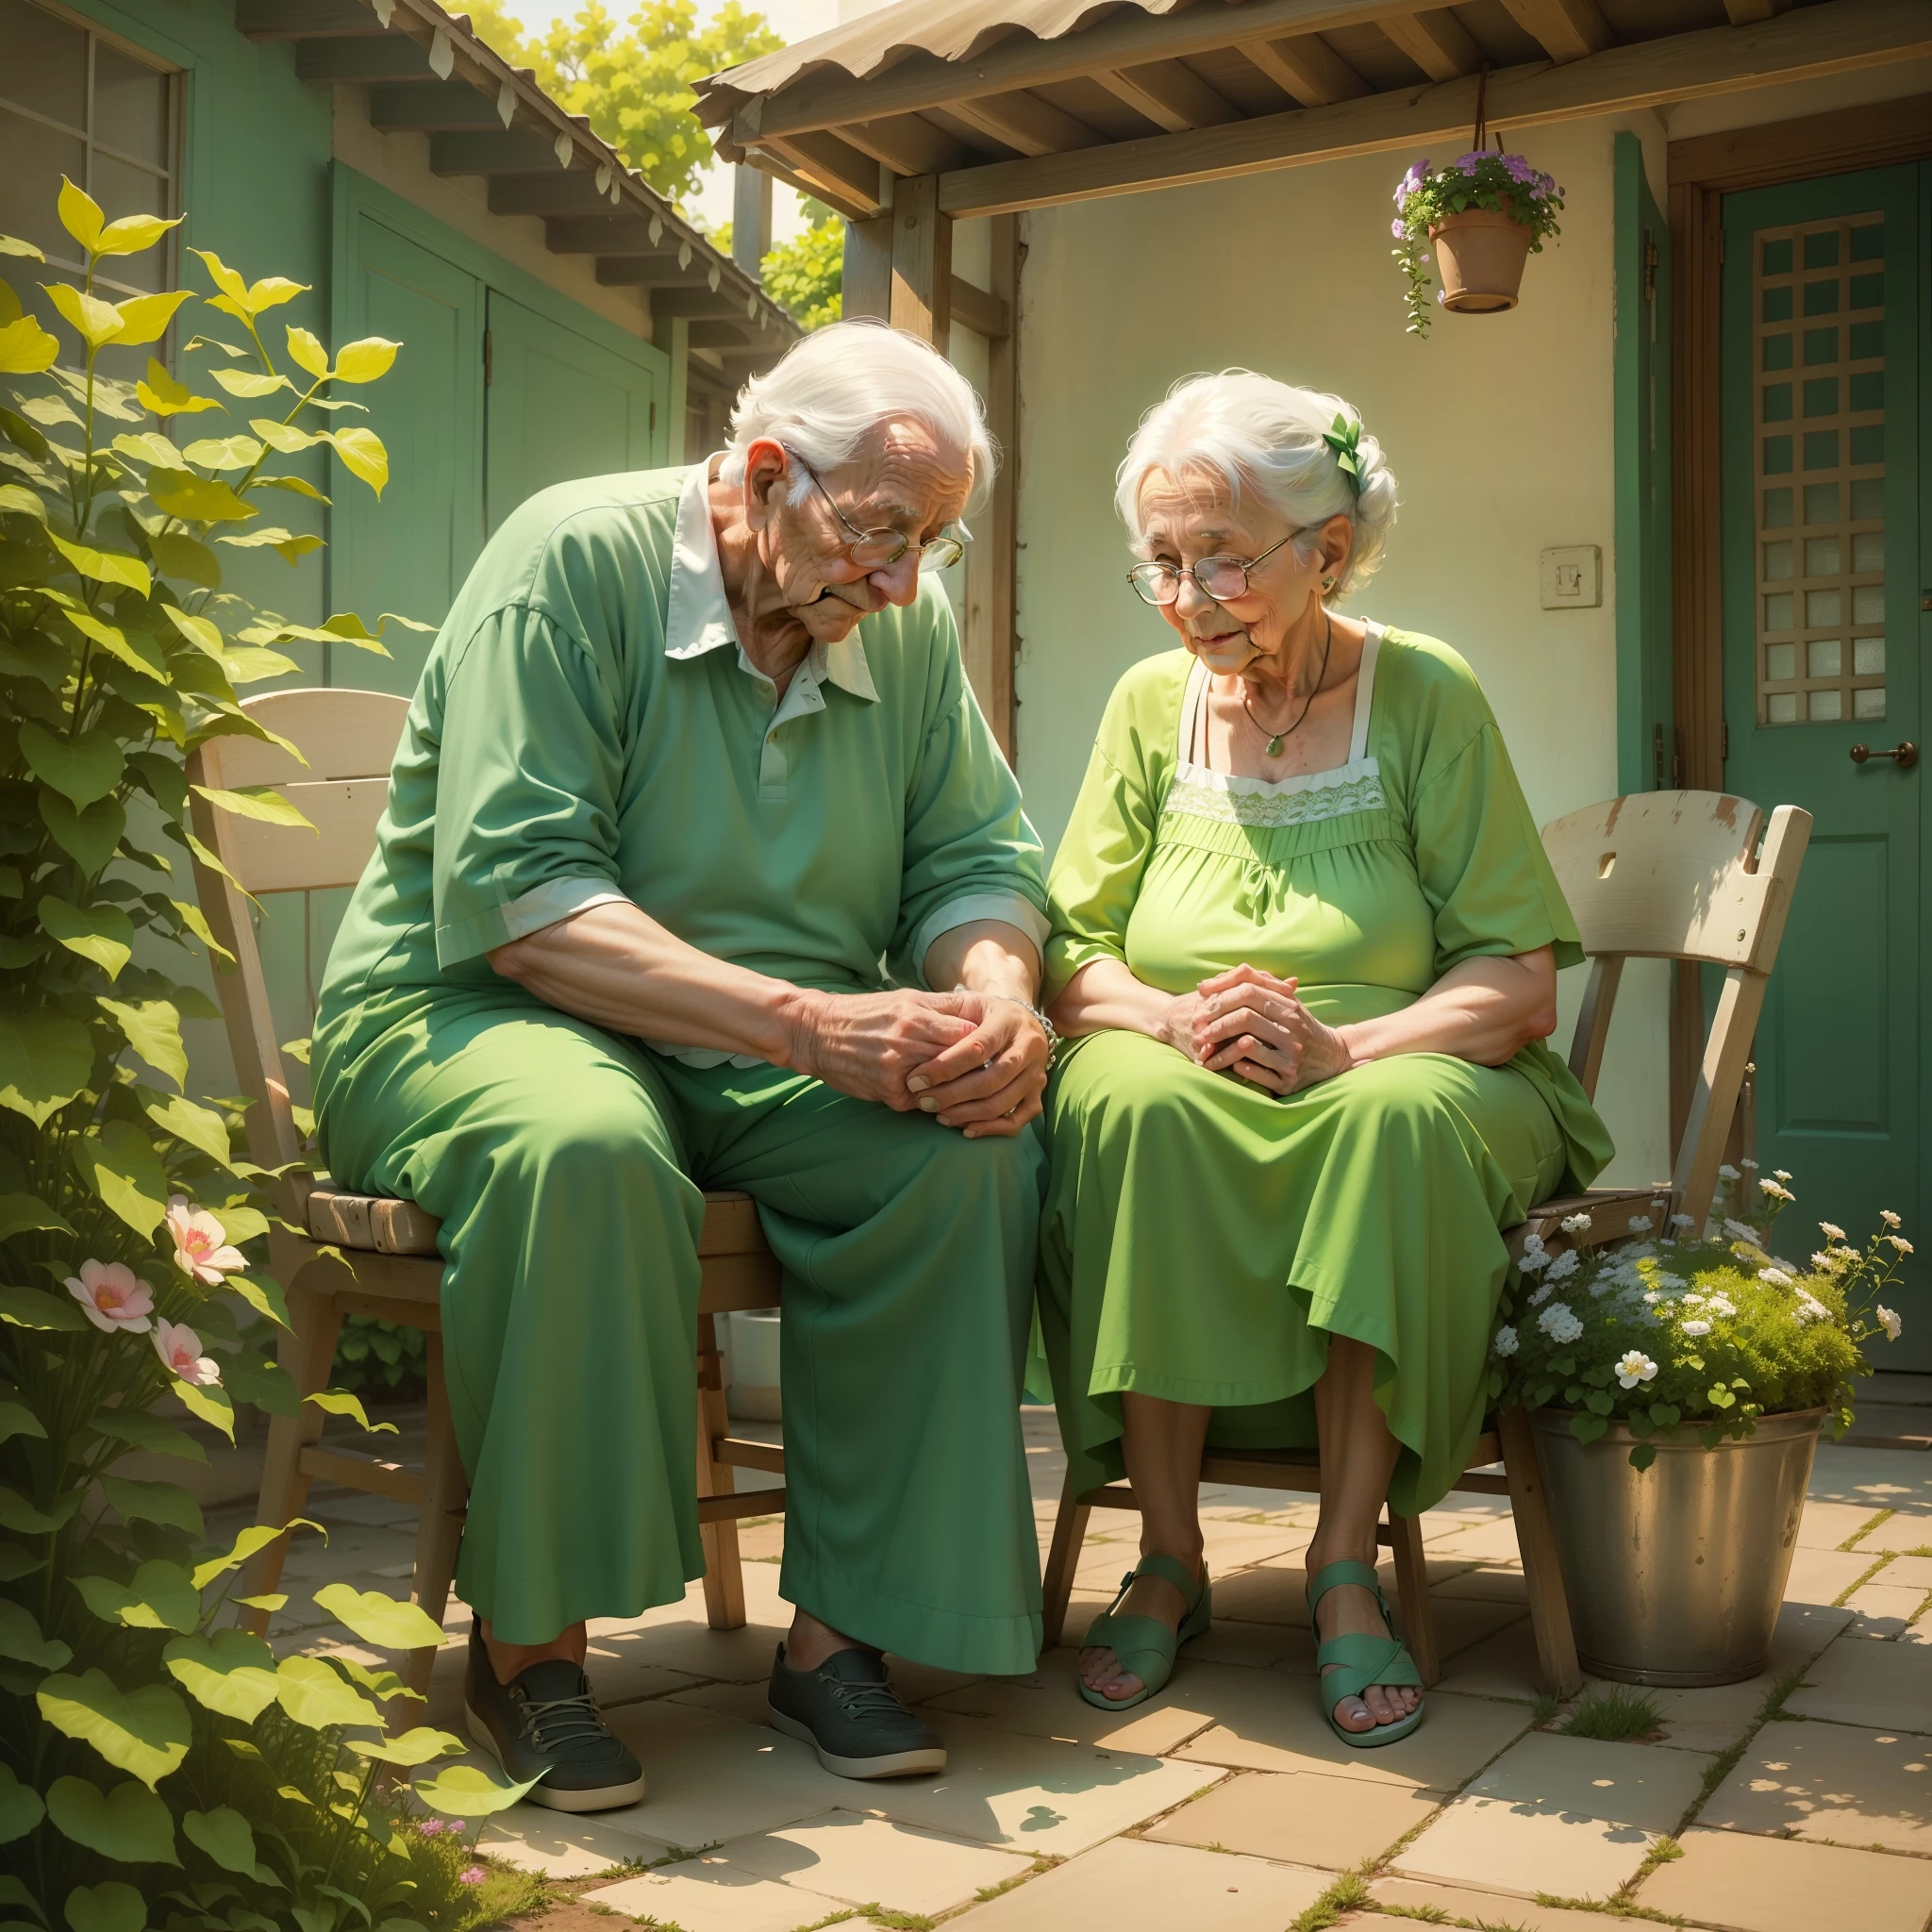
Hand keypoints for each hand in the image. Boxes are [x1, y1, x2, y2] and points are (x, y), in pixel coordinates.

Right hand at [785, 989, 979, 1110]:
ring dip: (957, 1088)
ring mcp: (897, 1071)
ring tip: (969, 1087)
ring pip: (945, 1086)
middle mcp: (907, 1043)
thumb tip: (979, 1013)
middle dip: (977, 1068)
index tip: (991, 1047)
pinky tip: (935, 1094)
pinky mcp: (888, 1093)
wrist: (817, 1032)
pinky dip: (930, 1099)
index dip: (983, 1043)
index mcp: (915, 1016)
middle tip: (991, 1072)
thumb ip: (942, 1007)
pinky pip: (922, 1101)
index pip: (968, 1035)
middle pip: (960, 1062)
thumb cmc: (865, 1012)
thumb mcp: (904, 998)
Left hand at [902, 993, 1051, 1137]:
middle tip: (924, 1102)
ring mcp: (1037, 1073)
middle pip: (991, 1080)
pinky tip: (966, 1128)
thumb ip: (946, 1014)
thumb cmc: (986, 1013)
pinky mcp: (1038, 1094)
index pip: (978, 1048)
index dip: (945, 1067)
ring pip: (1003, 1103)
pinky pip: (1018, 1120)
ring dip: (967, 1114)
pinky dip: (991, 1129)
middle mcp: (1029, 1047)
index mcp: (1010, 1020)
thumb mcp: (969, 1002)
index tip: (916, 1080)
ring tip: (939, 1115)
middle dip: (952, 1095)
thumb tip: (918, 1033)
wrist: (1021, 1019)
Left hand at [1190, 964, 1356, 1094]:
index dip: (1220, 994)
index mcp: (1289, 1006)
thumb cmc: (1297, 1024)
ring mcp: (1291, 1055)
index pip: (1248, 991)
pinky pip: (1256, 1072)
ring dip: (1219, 1048)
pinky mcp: (1288, 1080)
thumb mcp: (1282, 1000)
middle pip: (1245, 1017)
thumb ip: (1251, 984)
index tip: (1200, 1000)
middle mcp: (1292, 1028)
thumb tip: (1207, 982)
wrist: (1331, 1056)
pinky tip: (1229, 1065)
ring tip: (1203, 1049)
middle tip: (1197, 1029)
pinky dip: (1238, 1067)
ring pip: (1247, 1045)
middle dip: (1215, 1022)